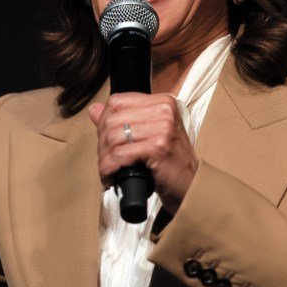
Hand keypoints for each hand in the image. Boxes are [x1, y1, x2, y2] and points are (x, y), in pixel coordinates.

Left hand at [89, 92, 197, 214]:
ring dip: (104, 158)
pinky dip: (110, 167)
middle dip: (102, 143)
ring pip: (114, 137)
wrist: (192, 186)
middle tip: (105, 159)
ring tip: (108, 169)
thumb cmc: (171, 162)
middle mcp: (164, 111)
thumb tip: (94, 109)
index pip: (117, 101)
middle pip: (112, 119)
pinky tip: (111, 175)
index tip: (104, 139)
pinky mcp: (158, 147)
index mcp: (162, 102)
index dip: (104, 121)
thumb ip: (123, 120)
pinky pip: (120, 154)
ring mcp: (163, 128)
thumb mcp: (149, 134)